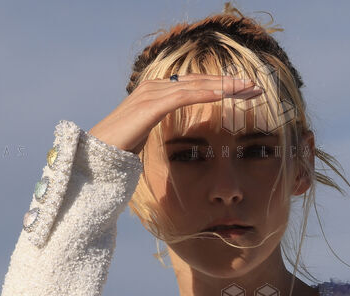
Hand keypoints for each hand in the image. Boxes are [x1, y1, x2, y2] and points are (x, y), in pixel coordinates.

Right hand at [88, 74, 261, 155]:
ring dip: (225, 86)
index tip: (244, 94)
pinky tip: (226, 94)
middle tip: (256, 88)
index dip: (221, 88)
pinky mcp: (150, 105)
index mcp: (155, 95)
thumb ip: (158, 133)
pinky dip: (207, 93)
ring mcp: (151, 94)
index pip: (194, 86)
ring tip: (248, 89)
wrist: (93, 159)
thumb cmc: (117, 155)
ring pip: (196, 85)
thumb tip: (169, 143)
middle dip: (230, 84)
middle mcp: (154, 88)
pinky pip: (184, 96)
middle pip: (199, 82)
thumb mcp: (145, 140)